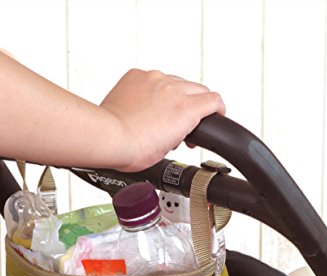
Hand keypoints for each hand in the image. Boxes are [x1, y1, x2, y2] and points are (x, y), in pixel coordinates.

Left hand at [100, 69, 225, 171]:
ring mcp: (154, 79)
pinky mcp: (136, 76)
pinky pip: (150, 79)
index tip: (215, 114)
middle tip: (184, 120)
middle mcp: (173, 88)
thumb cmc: (133, 148)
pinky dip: (151, 89)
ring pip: (173, 82)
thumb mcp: (167, 148)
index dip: (217, 110)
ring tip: (158, 114)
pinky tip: (143, 105)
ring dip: (172, 95)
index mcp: (186, 109)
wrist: (109, 137)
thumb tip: (177, 130)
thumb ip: (180, 132)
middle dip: (195, 104)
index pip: (214, 101)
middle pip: (196, 89)